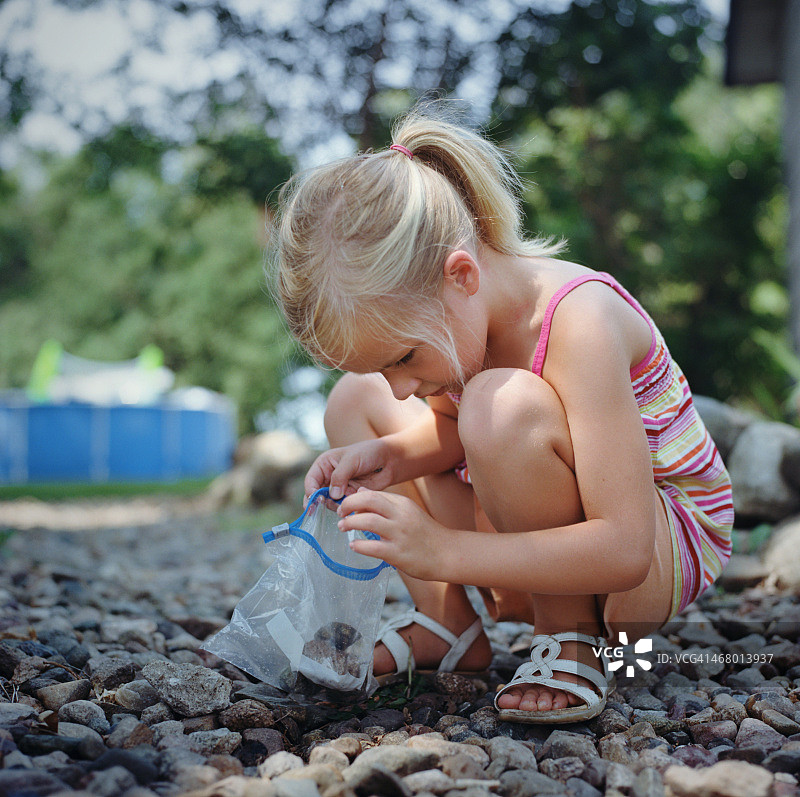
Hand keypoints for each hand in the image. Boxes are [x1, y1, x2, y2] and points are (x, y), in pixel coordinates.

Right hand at [304, 439, 394, 502]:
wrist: (389, 460)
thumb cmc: (369, 453)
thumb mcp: (352, 460)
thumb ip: (340, 476)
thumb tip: (333, 495)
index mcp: (325, 464)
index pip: (311, 481)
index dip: (311, 492)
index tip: (316, 501)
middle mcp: (329, 477)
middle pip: (317, 495)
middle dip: (321, 502)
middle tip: (331, 505)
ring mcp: (339, 488)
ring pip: (329, 503)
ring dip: (335, 506)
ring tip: (346, 502)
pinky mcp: (350, 496)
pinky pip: (343, 506)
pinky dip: (346, 508)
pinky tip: (354, 504)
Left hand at [336, 488, 450, 580]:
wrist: (448, 553)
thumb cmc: (426, 533)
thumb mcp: (408, 512)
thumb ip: (386, 503)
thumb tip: (361, 493)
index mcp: (403, 504)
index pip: (373, 494)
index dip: (354, 498)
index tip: (346, 505)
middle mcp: (401, 515)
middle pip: (368, 501)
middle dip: (348, 505)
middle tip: (340, 513)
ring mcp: (400, 534)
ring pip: (367, 521)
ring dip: (350, 523)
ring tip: (342, 527)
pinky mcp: (398, 554)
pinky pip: (373, 547)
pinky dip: (359, 545)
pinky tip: (354, 545)